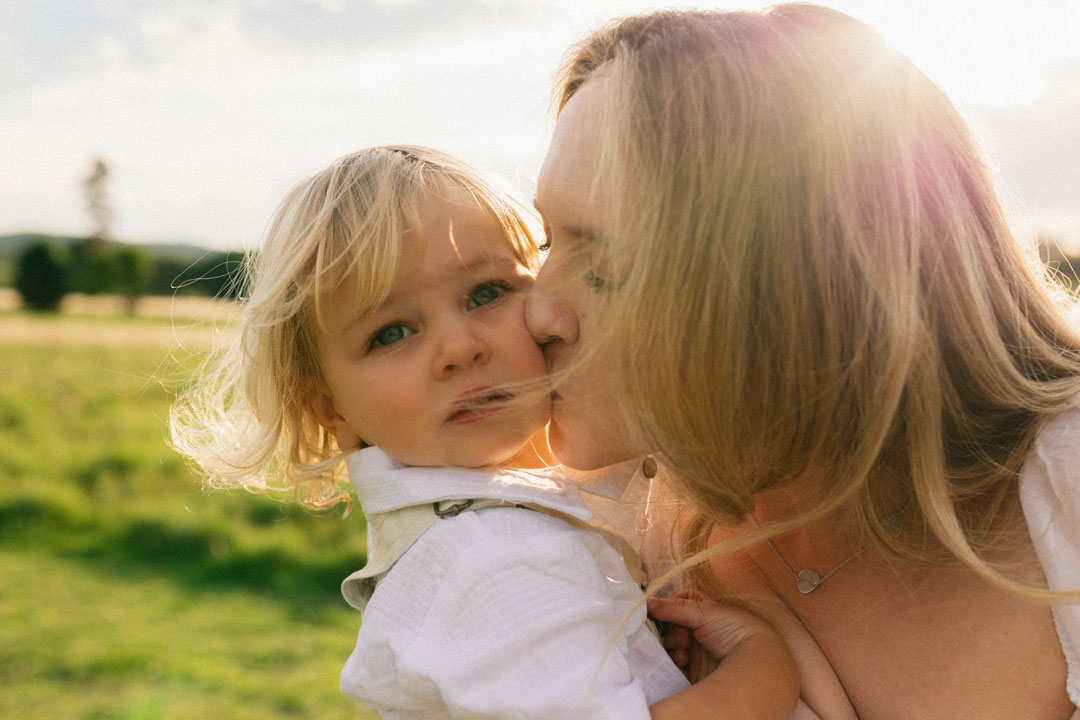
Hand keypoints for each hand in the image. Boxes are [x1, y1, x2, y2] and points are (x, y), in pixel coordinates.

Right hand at [647, 589, 784, 682]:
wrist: (754, 662)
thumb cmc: (735, 630)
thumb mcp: (705, 613)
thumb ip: (674, 608)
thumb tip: (648, 602)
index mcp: (706, 613)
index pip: (682, 604)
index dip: (671, 606)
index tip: (665, 610)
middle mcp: (701, 632)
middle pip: (673, 628)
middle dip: (671, 631)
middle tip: (681, 636)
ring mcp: (698, 653)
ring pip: (672, 647)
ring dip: (673, 647)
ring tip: (684, 652)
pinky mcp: (695, 672)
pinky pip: (675, 666)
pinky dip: (674, 663)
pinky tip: (683, 662)